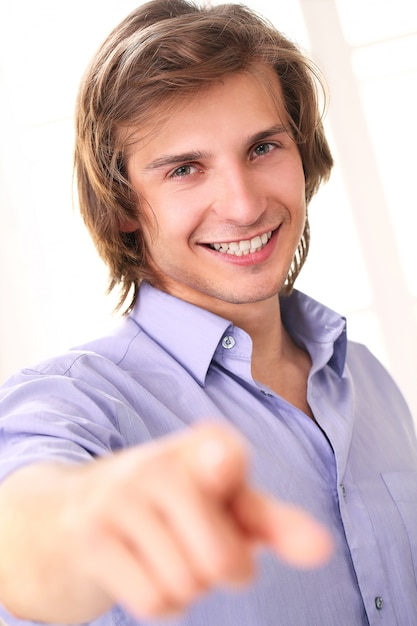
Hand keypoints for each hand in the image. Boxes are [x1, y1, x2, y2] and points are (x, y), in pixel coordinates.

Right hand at [62, 422, 332, 620]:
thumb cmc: (171, 507)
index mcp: (204, 447)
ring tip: (164, 551)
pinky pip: (154, 601)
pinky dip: (159, 601)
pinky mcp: (92, 536)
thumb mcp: (224, 505)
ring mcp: (121, 496)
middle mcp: (161, 462)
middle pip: (222, 562)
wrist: (76, 512)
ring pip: (187, 585)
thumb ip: (274, 523)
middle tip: (196, 543)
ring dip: (186, 586)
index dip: (223, 467)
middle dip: (221, 571)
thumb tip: (324, 549)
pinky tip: (140, 567)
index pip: (224, 457)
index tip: (219, 467)